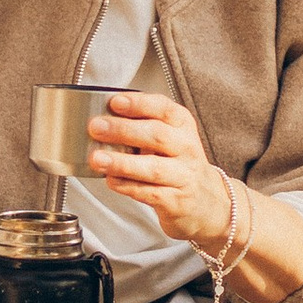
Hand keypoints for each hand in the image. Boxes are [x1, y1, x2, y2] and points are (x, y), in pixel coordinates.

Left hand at [85, 90, 228, 246]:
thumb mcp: (170, 137)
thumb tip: (102, 119)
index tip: (115, 102)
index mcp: (182, 126)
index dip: (139, 104)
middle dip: (123, 130)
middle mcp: (186, 148)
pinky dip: (127, 185)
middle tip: (96, 127)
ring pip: (152, 167)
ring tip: (98, 158)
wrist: (205, 200)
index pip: (164, 109)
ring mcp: (183, 176)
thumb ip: (142, 125)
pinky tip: (111, 180)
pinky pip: (149, 192)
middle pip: (157, 135)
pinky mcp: (176, 201)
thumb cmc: (178, 163)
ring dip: (122, 162)